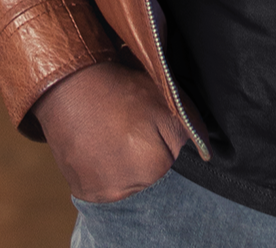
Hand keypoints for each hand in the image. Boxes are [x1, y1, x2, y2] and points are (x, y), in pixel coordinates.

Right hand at [33, 61, 196, 203]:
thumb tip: (206, 149)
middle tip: (128, 124)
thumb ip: (191, 125)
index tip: (147, 117)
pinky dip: (105, 169)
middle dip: (146, 150)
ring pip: (129, 178)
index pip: (173, 156)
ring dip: (125, 161)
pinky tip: (99, 145)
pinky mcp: (83, 191)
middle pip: (151, 171)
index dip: (163, 133)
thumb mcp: (166, 97)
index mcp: (154, 165)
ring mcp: (103, 192)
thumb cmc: (120, 88)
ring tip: (112, 133)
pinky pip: (105, 184)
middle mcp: (128, 187)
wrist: (68, 84)